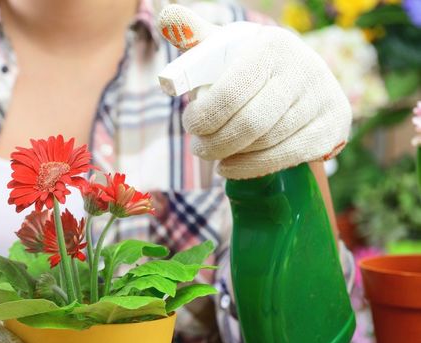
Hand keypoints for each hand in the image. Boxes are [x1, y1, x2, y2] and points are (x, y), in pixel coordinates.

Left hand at [158, 5, 350, 178]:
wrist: (303, 79)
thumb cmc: (248, 66)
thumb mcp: (224, 48)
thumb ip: (195, 36)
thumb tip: (166, 16)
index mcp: (271, 46)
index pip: (229, 93)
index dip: (203, 116)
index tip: (190, 123)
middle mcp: (303, 69)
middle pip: (249, 125)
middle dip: (215, 143)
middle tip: (199, 148)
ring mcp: (322, 99)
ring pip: (266, 144)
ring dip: (231, 156)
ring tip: (214, 154)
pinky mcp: (333, 126)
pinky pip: (285, 157)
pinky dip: (251, 167)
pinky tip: (232, 166)